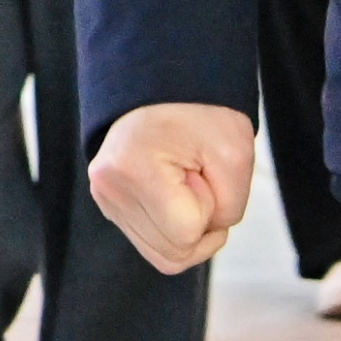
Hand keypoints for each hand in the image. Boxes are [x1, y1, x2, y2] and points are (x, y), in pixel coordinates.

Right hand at [87, 101, 256, 275]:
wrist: (166, 85)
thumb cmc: (201, 112)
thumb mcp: (236, 155)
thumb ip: (229, 209)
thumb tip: (201, 236)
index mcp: (132, 170)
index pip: (186, 234)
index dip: (210, 211)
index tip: (204, 172)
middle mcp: (108, 188)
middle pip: (172, 254)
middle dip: (199, 225)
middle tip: (197, 179)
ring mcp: (104, 197)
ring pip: (161, 255)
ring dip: (186, 228)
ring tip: (184, 184)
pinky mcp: (109, 203)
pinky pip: (151, 242)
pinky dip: (172, 227)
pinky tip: (174, 192)